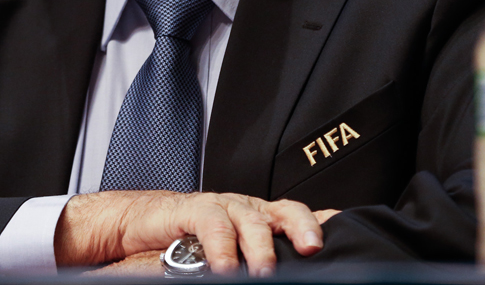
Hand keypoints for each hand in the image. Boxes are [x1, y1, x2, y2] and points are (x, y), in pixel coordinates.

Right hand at [55, 191, 326, 275]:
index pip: (298, 216)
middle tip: (312, 249)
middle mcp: (247, 209)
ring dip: (260, 246)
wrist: (141, 222)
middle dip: (303, 226)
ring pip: (250, 218)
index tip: (343, 233)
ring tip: (264, 272)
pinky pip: (212, 224)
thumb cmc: (190, 240)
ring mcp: (221, 206)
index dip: (321, 223)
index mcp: (262, 218)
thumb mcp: (231, 253)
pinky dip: (221, 247)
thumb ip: (255, 260)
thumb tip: (288, 277)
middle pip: (285, 210)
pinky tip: (225, 267)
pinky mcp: (192, 210)